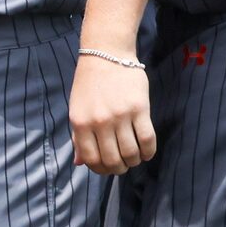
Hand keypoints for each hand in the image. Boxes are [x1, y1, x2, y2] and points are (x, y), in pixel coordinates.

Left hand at [69, 55, 155, 174]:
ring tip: (135, 158)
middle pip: (113, 159)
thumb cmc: (89, 85)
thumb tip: (79, 163)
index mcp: (81, 123)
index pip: (91, 159)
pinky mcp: (140, 109)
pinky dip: (148, 151)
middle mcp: (99, 122)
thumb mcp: (77, 110)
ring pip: (131, 152)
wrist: (106, 55)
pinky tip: (146, 152)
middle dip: (120, 169)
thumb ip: (78, 137)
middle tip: (124, 165)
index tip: (108, 169)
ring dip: (134, 161)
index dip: (101, 170)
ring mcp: (120, 116)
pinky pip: (147, 139)